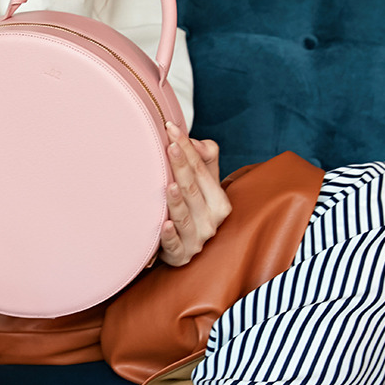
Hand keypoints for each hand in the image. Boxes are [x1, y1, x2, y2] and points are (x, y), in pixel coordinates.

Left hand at [158, 123, 231, 266]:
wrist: (184, 244)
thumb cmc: (193, 207)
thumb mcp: (204, 182)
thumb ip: (204, 158)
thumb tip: (196, 143)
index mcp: (220, 203)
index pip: (202, 170)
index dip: (187, 149)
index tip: (171, 129)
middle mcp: (211, 222)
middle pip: (193, 190)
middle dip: (181, 166)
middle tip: (169, 146)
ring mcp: (196, 240)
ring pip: (184, 217)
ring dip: (177, 201)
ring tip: (169, 185)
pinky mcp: (180, 255)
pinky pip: (174, 245)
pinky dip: (169, 235)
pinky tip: (164, 224)